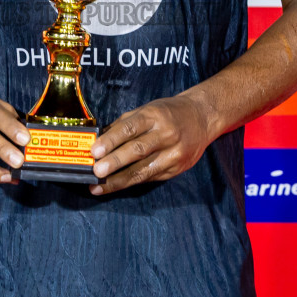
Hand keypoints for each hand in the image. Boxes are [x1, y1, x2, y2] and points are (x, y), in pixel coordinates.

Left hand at [89, 95, 217, 195]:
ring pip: (144, 169)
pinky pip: (151, 177)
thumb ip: (124, 124)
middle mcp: (165, 134)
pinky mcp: (177, 168)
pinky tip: (116, 186)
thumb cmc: (168, 113)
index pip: (130, 128)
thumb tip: (98, 140)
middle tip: (96, 171)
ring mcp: (174, 153)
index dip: (112, 140)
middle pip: (137, 150)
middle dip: (115, 162)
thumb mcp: (147, 110)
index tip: (94, 151)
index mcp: (154, 115)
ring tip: (100, 186)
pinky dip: (132, 183)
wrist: (202, 118)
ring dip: (119, 180)